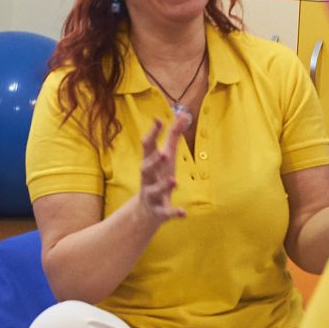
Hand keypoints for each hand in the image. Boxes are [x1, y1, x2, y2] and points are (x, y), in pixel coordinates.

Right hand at [138, 109, 190, 223]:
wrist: (146, 212)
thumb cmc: (158, 177)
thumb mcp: (167, 157)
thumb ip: (174, 136)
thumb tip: (183, 114)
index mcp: (150, 163)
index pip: (147, 147)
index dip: (152, 133)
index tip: (159, 120)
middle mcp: (148, 178)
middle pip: (145, 168)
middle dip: (154, 161)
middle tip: (164, 153)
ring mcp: (152, 195)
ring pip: (154, 191)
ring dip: (163, 186)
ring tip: (174, 181)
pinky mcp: (159, 211)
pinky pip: (165, 212)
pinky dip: (173, 213)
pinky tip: (183, 213)